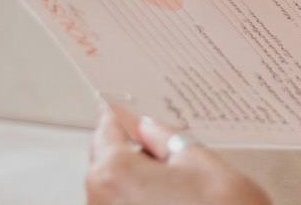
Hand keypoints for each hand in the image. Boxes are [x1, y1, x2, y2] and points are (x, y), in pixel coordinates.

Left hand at [86, 107, 268, 204]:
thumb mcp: (198, 159)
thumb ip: (167, 139)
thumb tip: (150, 128)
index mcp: (115, 173)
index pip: (106, 131)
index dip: (119, 115)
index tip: (122, 106)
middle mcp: (102, 202)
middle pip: (106, 160)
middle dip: (129, 146)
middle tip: (158, 136)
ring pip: (115, 186)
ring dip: (136, 174)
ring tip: (174, 170)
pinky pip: (126, 204)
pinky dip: (140, 195)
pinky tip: (171, 193)